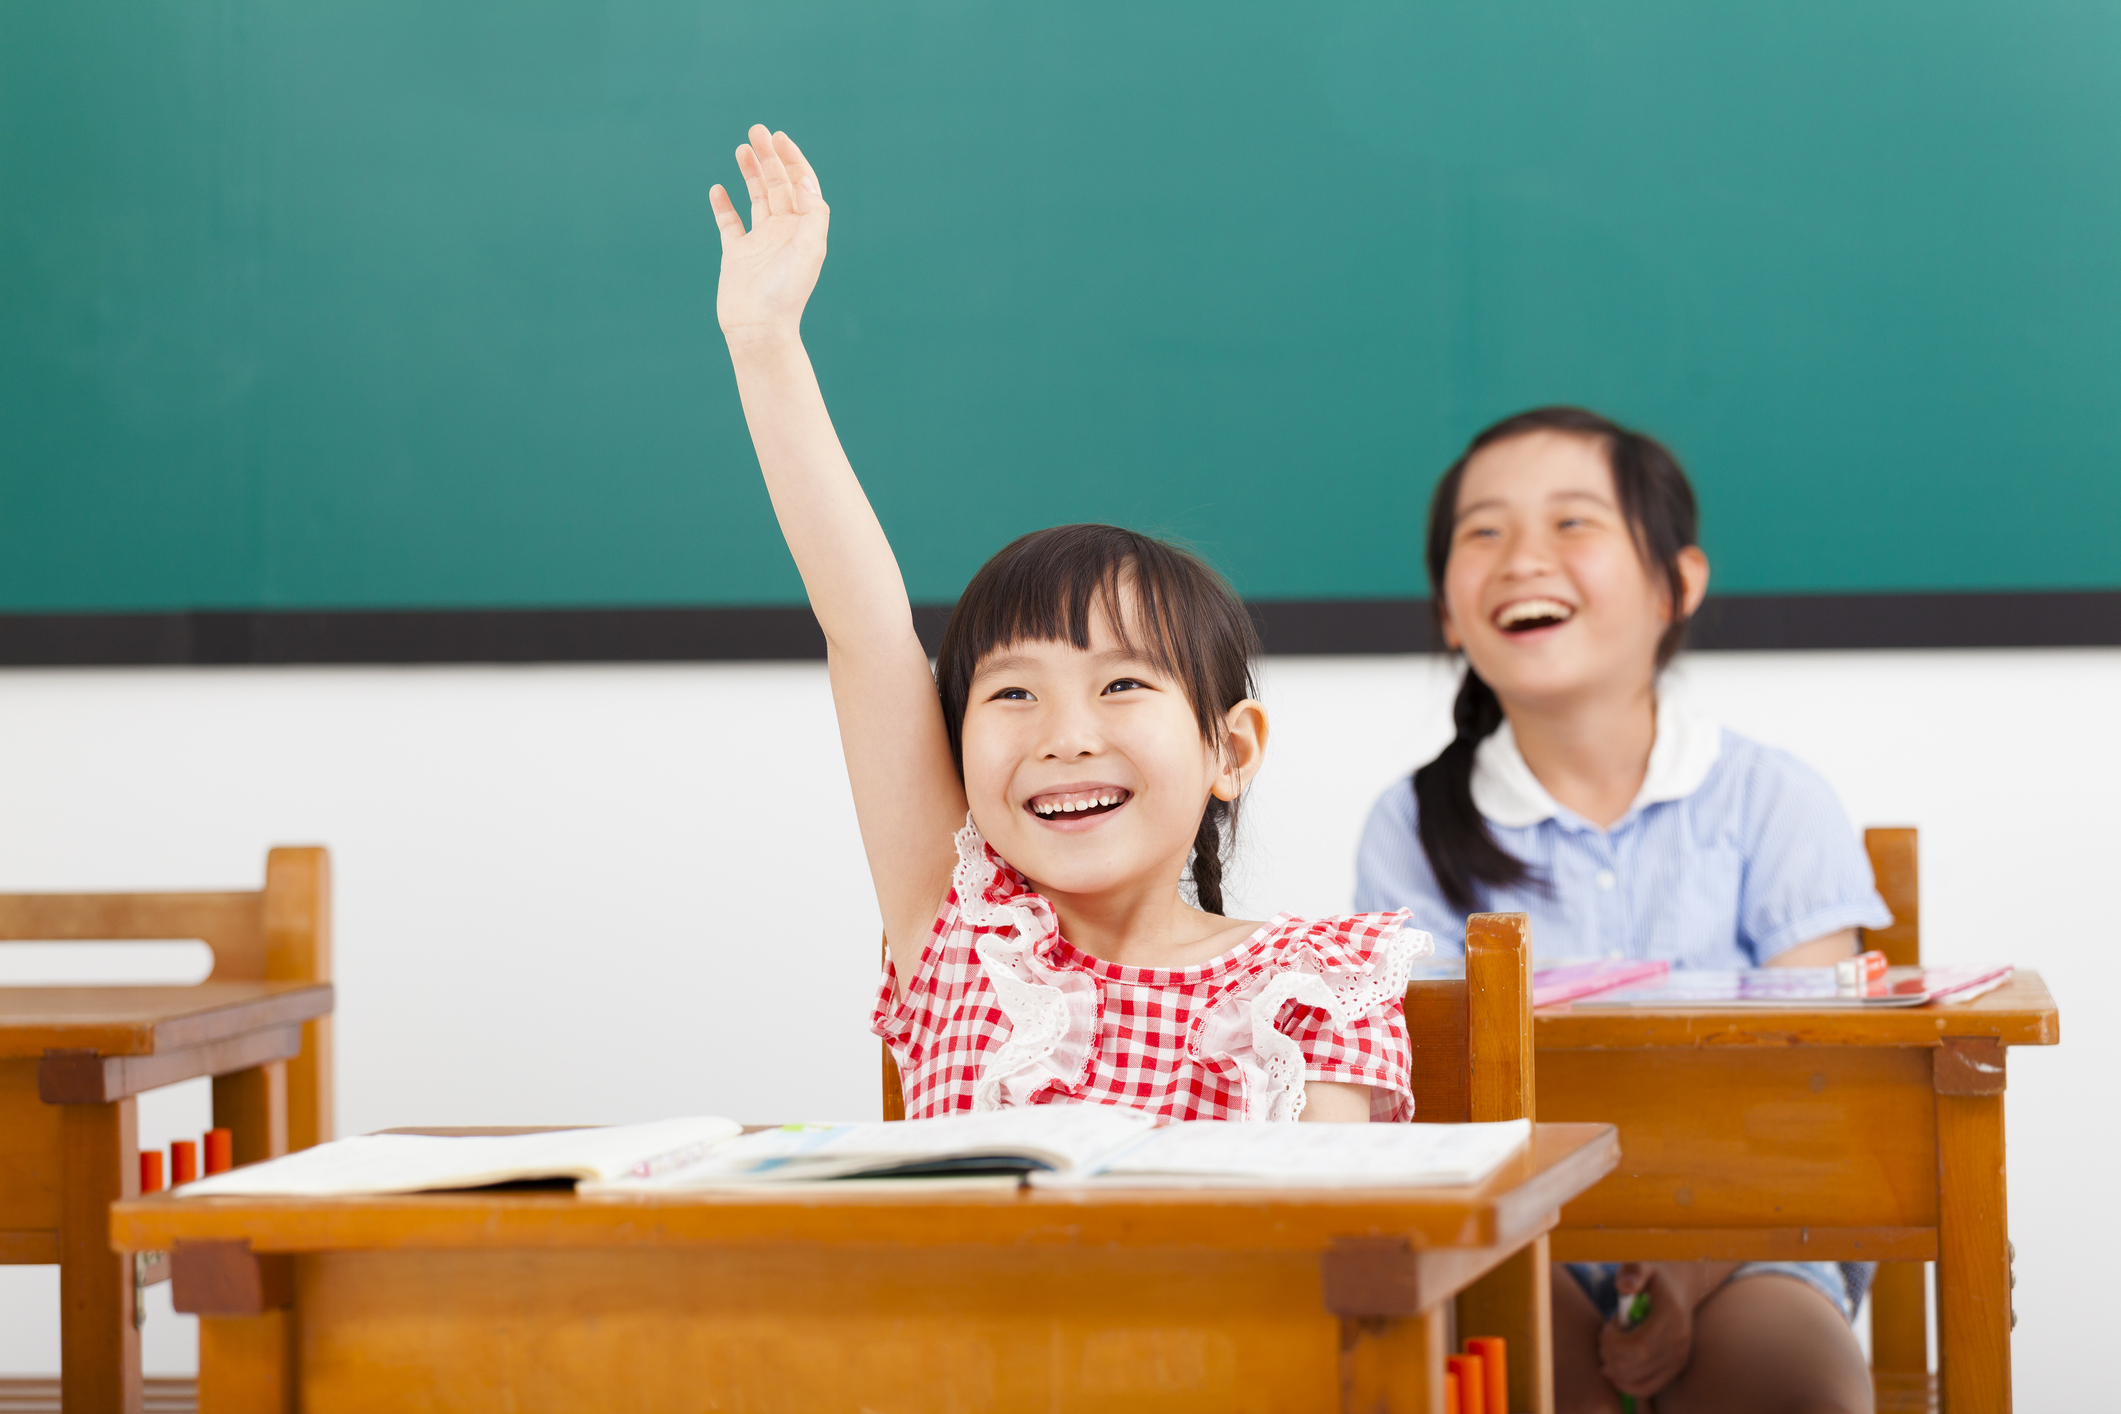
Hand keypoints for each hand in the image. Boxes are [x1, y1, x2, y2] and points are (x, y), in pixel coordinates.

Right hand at [709, 125, 828, 338]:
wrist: (758, 328)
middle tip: (756, 131)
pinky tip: (718, 189)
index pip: (802, 185)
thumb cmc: (787, 293)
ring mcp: (760, 242)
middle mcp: (785, 232)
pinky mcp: (737, 253)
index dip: (793, 159)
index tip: (779, 138)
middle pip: (778, 185)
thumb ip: (813, 213)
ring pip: (756, 198)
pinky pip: (729, 223)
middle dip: (769, 157)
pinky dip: (723, 205)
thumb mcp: (810, 250)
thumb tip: (805, 179)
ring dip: (751, 173)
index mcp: (805, 229)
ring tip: (742, 149)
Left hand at [1597, 1264, 1696, 1399]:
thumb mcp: (1643, 1263)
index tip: (1608, 1324)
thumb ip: (1633, 1272)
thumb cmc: (1655, 1274)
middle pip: (1631, 1367)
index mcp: (1671, 1317)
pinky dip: (1625, 1384)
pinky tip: (1612, 1367)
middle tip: (1607, 1333)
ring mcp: (1678, 1359)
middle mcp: (1678, 1343)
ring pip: (1635, 1381)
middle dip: (1608, 1352)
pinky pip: (1646, 1388)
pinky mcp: (1675, 1368)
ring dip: (1613, 1366)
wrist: (1680, 1285)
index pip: (1636, 1347)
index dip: (1612, 1341)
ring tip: (1612, 1345)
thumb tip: (1624, 1287)